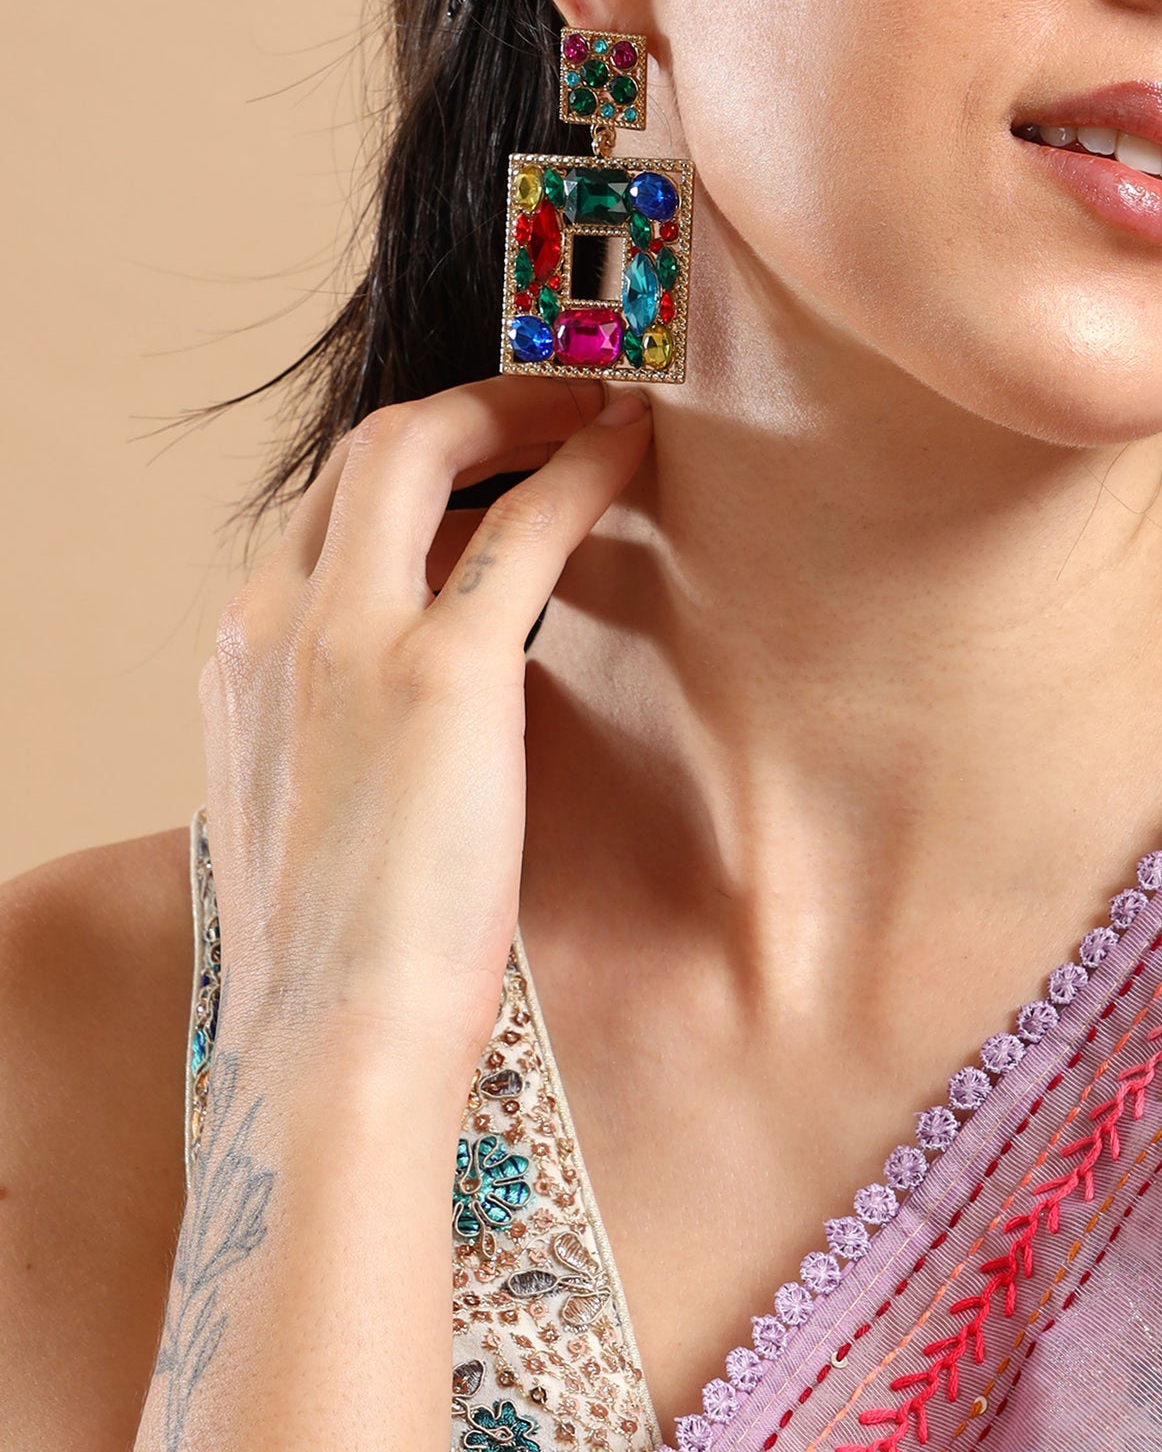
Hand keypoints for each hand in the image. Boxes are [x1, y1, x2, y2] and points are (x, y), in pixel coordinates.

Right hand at [198, 375, 652, 1088]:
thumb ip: (345, 741)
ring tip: (596, 408)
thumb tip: (416, 722)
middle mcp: (275, 629)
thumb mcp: (315, 819)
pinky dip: (581, 468)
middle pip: (364, 454)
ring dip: (519, 411)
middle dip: (467, 408)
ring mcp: (349, 640)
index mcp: (241, 667)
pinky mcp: (444, 673)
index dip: (416, 469)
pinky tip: (630, 446)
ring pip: (421, 450)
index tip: (490, 459)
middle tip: (553, 403)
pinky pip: (524, 525)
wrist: (335, 1048)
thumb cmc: (343, 963)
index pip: (323, 515)